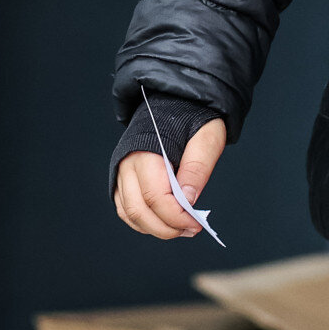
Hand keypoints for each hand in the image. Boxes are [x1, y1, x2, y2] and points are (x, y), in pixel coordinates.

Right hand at [114, 116, 227, 238]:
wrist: (174, 99)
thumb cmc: (193, 116)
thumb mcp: (207, 136)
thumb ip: (197, 166)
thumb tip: (188, 200)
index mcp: (146, 150)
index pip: (154, 196)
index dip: (175, 216)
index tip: (195, 223)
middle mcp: (127, 163)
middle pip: (138, 209)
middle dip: (165, 227)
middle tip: (190, 230)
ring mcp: (121, 171)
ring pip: (129, 213)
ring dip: (153, 227)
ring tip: (180, 228)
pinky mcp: (123, 178)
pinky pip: (126, 208)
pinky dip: (143, 221)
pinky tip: (165, 222)